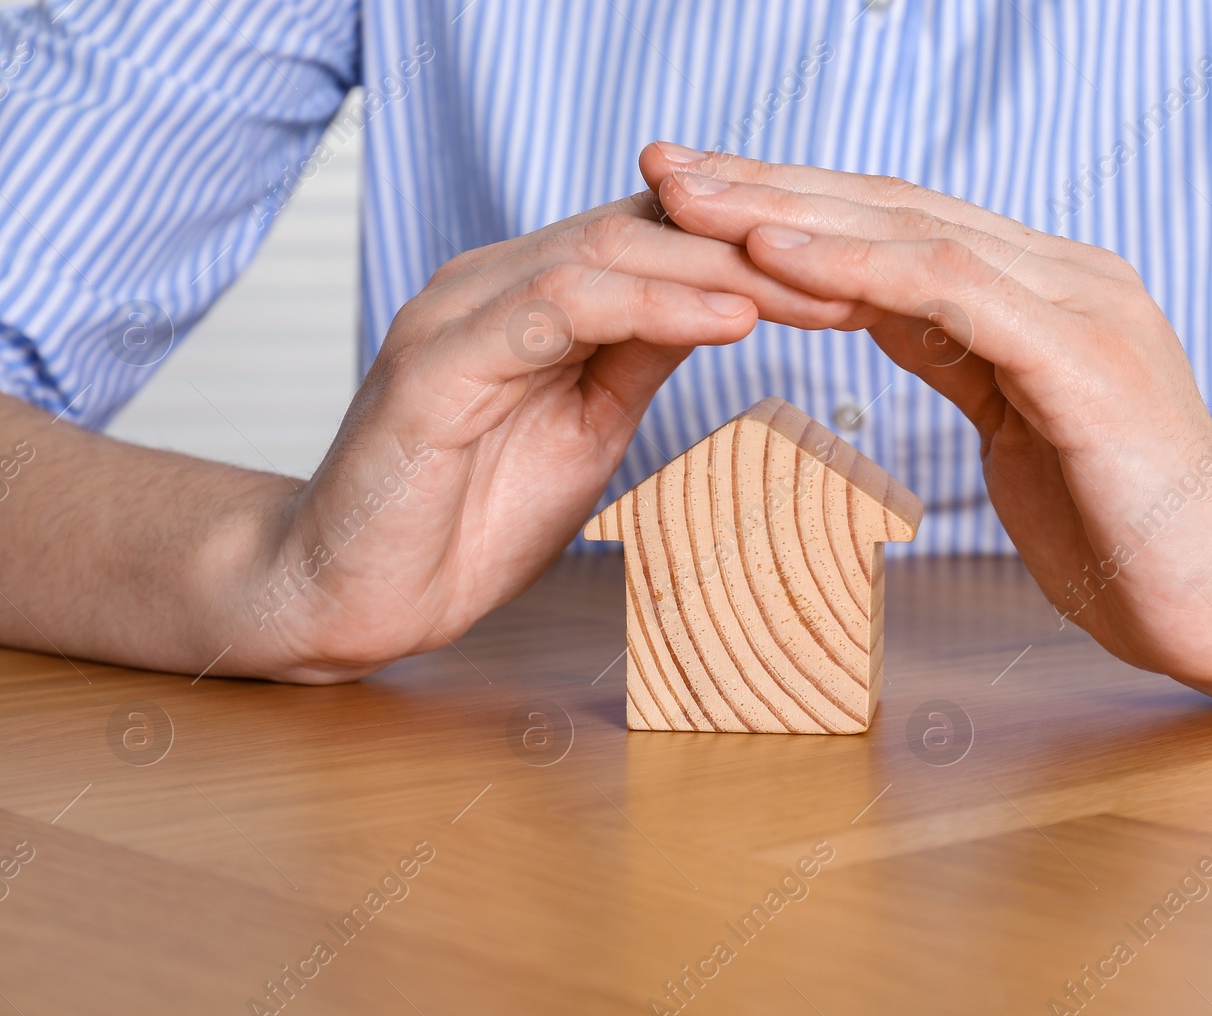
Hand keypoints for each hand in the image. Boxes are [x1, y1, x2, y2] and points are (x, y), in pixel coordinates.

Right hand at [244, 192, 853, 680]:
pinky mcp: (437, 363)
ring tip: (813, 292)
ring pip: (608, 251)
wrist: (350, 592)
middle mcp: (496, 283)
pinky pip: (557, 308)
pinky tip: (724, 318)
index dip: (758, 253)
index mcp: (535, 297)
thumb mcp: (585, 428)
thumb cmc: (464, 517)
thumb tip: (728, 304)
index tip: (855, 282)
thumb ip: (639, 358)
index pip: (660, 240)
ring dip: (720, 268)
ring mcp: (461, 314)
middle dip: (759, 250)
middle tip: (861, 274)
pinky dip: (648, 306)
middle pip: (647, 227)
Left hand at [641, 144, 1211, 706]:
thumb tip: (875, 302)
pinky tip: (774, 256)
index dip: (789, 200)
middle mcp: (1063, 275)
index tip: (692, 194)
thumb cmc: (1121, 529)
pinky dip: (858, 267)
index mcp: (1041, 289)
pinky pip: (951, 292)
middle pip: (889, 207)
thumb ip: (957, 349)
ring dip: (789, 211)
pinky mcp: (1085, 358)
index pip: (895, 222)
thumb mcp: (1014, 421)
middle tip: (659, 162)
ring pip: (912, 232)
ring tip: (689, 197)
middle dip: (765, 183)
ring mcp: (1081, 306)